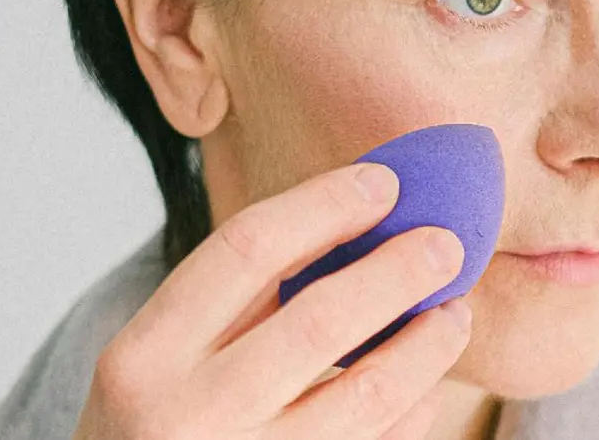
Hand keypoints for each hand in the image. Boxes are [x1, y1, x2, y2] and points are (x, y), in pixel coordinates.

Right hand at [72, 163, 471, 438]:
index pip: (246, 249)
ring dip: (427, 344)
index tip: (385, 184)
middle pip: (319, 321)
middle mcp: (188, 415)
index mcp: (145, 356)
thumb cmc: (162, 424)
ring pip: (368, 394)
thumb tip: (358, 214)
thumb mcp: (163, 359)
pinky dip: (415, 409)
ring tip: (453, 313)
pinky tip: (426, 385)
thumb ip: (241, 298)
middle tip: (447, 245)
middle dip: (396, 273)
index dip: (325, 205)